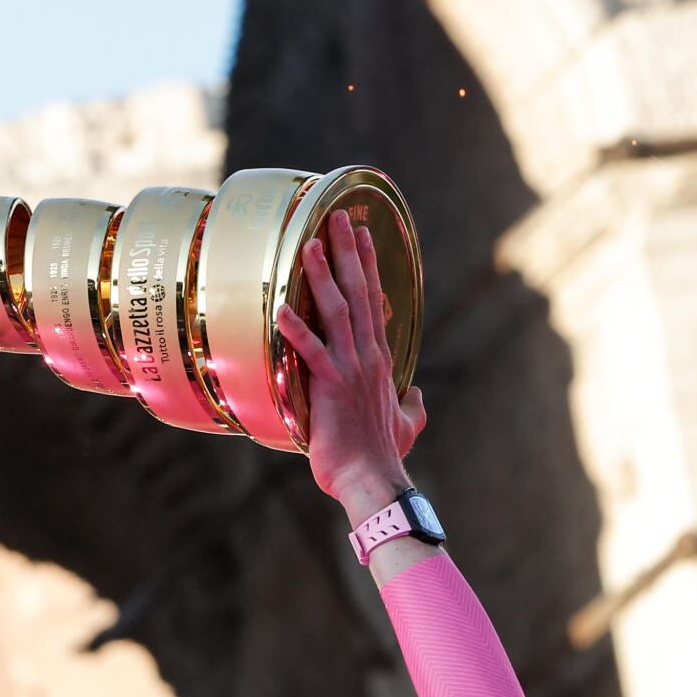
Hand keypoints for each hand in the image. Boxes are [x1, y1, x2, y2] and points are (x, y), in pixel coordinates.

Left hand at [276, 208, 428, 515]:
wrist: (373, 480)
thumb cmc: (384, 456)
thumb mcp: (407, 426)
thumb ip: (413, 407)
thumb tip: (417, 397)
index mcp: (380, 361)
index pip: (375, 303)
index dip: (370, 267)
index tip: (364, 236)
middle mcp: (367, 356)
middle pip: (359, 293)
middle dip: (348, 252)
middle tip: (339, 217)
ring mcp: (349, 368)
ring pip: (336, 311)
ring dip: (322, 275)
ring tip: (308, 244)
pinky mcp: (330, 387)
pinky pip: (310, 351)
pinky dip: (295, 329)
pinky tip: (279, 309)